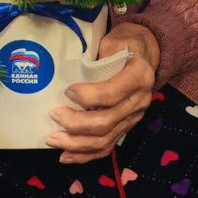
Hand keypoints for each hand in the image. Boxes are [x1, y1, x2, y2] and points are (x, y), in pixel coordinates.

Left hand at [46, 23, 159, 162]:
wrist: (145, 52)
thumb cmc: (125, 44)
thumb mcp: (113, 42)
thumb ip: (96, 58)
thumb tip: (67, 74)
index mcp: (139, 77)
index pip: (112, 94)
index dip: (88, 96)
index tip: (68, 91)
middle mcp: (139, 101)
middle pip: (106, 122)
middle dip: (76, 123)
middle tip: (54, 115)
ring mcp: (133, 118)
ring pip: (105, 140)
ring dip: (76, 144)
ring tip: (53, 140)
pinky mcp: (126, 127)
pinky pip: (106, 147)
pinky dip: (85, 155)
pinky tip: (66, 156)